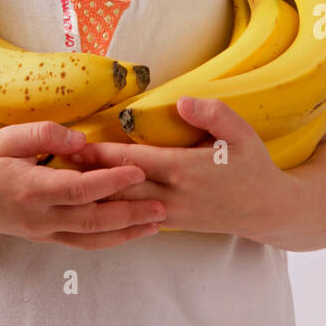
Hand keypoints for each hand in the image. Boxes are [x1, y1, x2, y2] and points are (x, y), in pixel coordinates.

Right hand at [0, 121, 167, 247]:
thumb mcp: (5, 138)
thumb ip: (43, 135)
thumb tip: (79, 139)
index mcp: (29, 189)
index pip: (79, 189)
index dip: (111, 181)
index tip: (138, 170)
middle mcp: (39, 217)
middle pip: (92, 220)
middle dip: (130, 214)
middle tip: (162, 206)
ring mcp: (41, 232)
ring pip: (90, 239)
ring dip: (125, 233)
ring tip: (155, 225)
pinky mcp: (42, 237)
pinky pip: (80, 242)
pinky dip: (107, 239)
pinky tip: (126, 231)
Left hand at [65, 97, 295, 238]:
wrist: (269, 211)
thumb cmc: (254, 168)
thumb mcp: (242, 134)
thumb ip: (213, 115)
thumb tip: (183, 102)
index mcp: (185, 171)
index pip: (135, 161)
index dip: (105, 154)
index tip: (77, 145)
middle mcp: (173, 196)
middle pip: (121, 186)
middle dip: (89, 176)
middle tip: (56, 164)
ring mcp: (171, 214)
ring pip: (125, 206)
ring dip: (96, 194)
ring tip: (66, 182)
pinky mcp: (173, 223)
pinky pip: (136, 217)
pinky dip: (114, 209)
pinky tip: (94, 202)